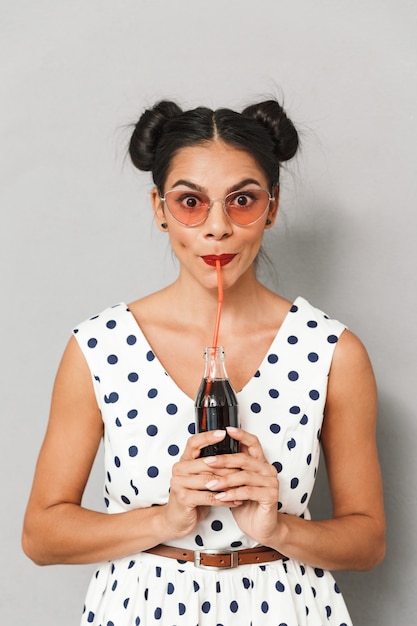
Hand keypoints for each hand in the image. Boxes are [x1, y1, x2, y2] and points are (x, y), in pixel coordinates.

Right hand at [163, 430, 241, 539]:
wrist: (176, 519)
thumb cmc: (191, 497)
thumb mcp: (198, 478)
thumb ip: (208, 466)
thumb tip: (231, 454)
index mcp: (183, 461)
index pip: (194, 443)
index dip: (208, 437)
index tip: (224, 433)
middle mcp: (179, 469)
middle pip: (207, 463)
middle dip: (228, 466)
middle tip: (246, 467)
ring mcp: (179, 483)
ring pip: (210, 480)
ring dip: (229, 483)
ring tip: (245, 485)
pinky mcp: (184, 498)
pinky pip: (210, 496)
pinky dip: (225, 499)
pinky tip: (236, 500)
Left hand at [204, 427, 279, 544]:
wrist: (261, 527)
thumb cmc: (246, 503)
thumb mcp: (235, 484)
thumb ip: (230, 470)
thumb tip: (209, 456)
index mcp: (260, 463)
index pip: (253, 442)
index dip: (241, 435)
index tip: (226, 430)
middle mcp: (267, 470)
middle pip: (244, 459)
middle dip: (224, 459)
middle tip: (207, 461)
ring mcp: (271, 482)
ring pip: (245, 476)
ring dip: (225, 480)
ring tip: (210, 484)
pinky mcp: (271, 496)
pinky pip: (248, 492)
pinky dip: (232, 494)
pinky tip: (220, 497)